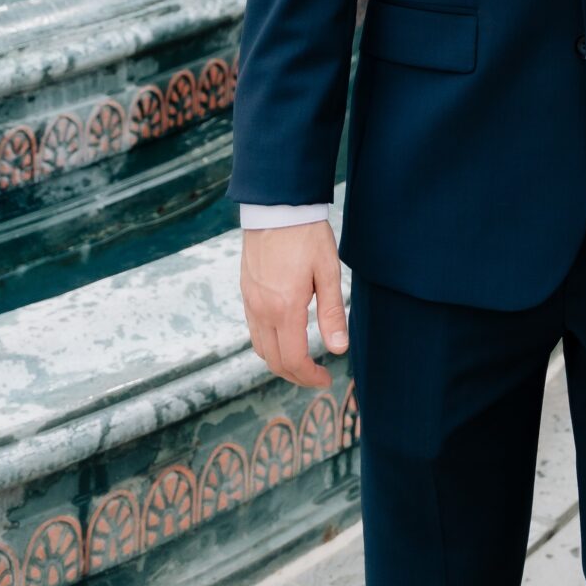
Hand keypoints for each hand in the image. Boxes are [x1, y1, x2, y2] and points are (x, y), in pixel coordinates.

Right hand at [241, 219, 345, 386]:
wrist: (277, 205)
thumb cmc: (307, 235)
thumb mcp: (328, 271)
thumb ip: (332, 313)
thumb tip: (339, 350)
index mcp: (284, 309)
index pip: (294, 360)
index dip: (310, 376)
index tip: (326, 379)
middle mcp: (262, 310)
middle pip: (274, 361)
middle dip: (295, 375)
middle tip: (316, 375)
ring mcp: (250, 301)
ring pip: (260, 348)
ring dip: (280, 362)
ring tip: (302, 360)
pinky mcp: (246, 291)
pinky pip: (253, 330)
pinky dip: (268, 343)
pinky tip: (285, 336)